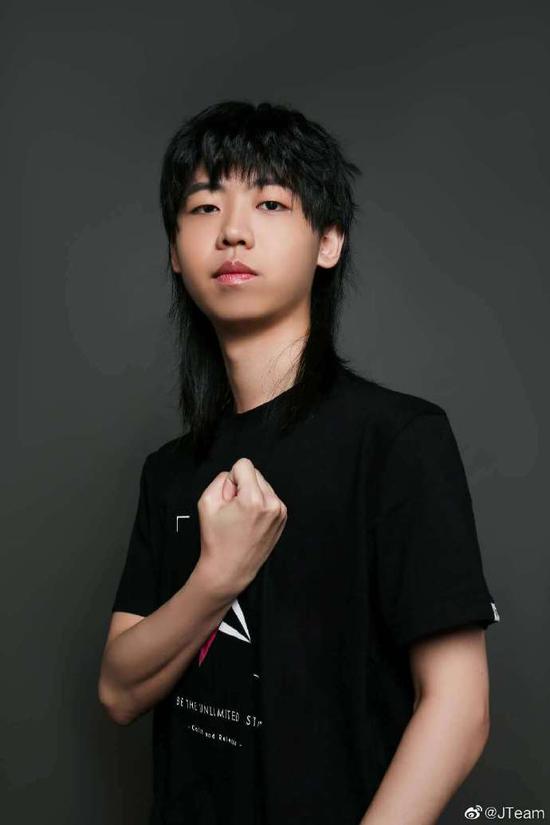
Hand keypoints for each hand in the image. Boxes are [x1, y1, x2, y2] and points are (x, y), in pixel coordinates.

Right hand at [196, 457, 287, 597]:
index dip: (231, 479)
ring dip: (252, 494)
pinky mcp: (282, 518)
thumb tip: (234, 476)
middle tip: (234, 510)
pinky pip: (269, 497)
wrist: (230, 569)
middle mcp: (271, 503)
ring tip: (242, 517)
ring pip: (263, 485)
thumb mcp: (206, 502)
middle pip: (255, 473)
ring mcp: (280, 511)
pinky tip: (251, 521)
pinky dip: (259, 504)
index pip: (244, 464)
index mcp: (253, 498)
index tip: (228, 498)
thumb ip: (221, 480)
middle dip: (242, 486)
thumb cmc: (217, 540)